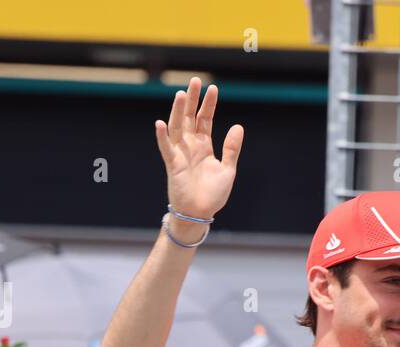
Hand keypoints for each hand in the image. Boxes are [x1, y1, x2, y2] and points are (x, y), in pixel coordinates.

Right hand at [154, 77, 244, 226]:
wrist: (201, 213)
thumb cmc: (213, 194)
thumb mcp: (228, 169)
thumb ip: (231, 148)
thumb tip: (238, 126)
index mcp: (204, 146)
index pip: (205, 119)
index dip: (208, 104)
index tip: (213, 88)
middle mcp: (190, 146)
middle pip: (189, 118)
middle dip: (192, 100)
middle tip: (195, 81)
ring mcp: (180, 154)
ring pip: (177, 128)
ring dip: (178, 111)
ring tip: (181, 95)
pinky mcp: (173, 165)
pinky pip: (166, 148)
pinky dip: (162, 137)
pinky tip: (160, 123)